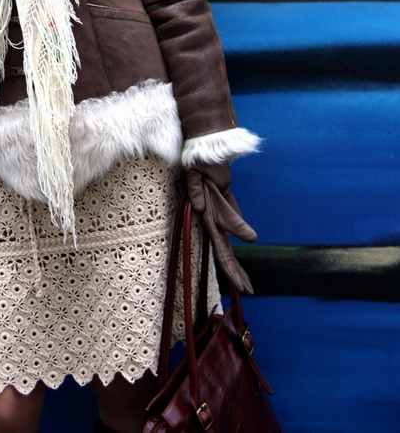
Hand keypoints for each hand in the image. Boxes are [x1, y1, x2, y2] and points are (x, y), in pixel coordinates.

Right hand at [185, 162, 256, 294]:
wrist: (205, 152)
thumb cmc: (196, 162)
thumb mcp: (196, 176)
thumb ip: (196, 191)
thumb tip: (199, 208)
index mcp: (207, 217)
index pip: (220, 248)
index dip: (229, 268)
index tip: (239, 285)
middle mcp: (213, 219)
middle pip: (225, 253)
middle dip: (235, 273)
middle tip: (249, 292)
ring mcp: (220, 214)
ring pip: (230, 243)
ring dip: (237, 263)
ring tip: (247, 283)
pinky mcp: (226, 205)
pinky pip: (234, 222)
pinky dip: (240, 234)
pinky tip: (247, 244)